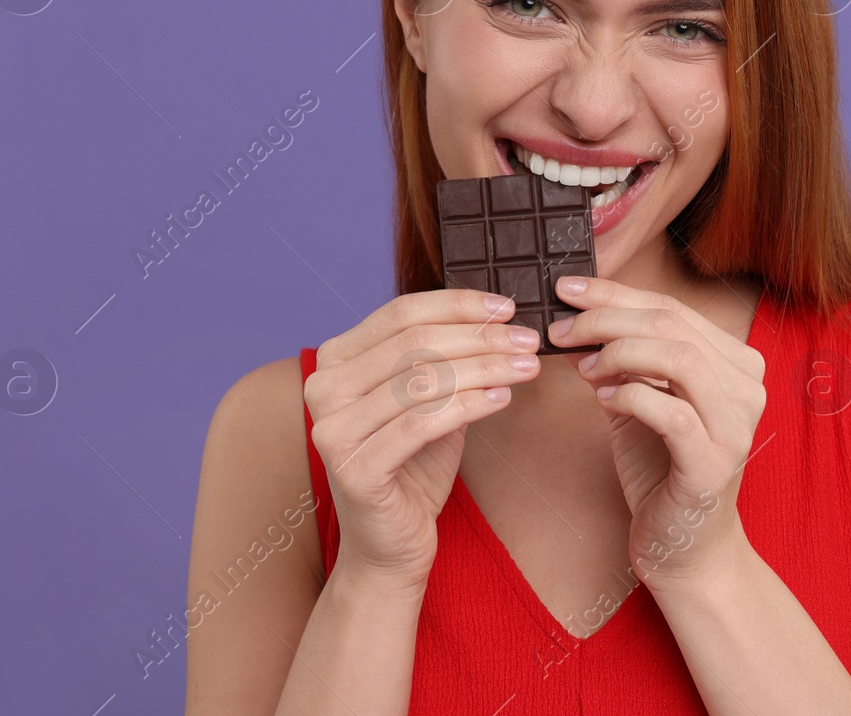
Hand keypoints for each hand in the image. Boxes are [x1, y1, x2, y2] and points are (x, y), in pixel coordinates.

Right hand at [303, 289, 542, 588]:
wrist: (390, 545)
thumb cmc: (412, 468)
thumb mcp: (428, 400)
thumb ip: (444, 358)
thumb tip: (496, 317)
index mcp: (335, 360)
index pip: (401, 313)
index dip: (458, 305)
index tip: (506, 308)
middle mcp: (322, 388)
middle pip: (414, 342)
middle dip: (480, 337)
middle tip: (528, 340)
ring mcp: (332, 429)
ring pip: (422, 380)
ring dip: (485, 367)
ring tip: (527, 367)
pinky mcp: (354, 468)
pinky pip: (423, 423)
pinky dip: (471, 404)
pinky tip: (503, 396)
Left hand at [546, 276, 764, 588]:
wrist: (684, 548)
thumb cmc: (661, 470)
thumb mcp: (638, 400)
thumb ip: (620, 359)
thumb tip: (575, 316)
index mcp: (735, 362)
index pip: (673, 308)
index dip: (614, 294)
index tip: (566, 290)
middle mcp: (747, 387)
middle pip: (672, 325)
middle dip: (606, 319)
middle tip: (560, 329)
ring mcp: (736, 426)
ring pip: (678, 358)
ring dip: (617, 354)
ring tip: (583, 369)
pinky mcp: (714, 464)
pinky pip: (671, 411)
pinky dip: (629, 396)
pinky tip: (603, 400)